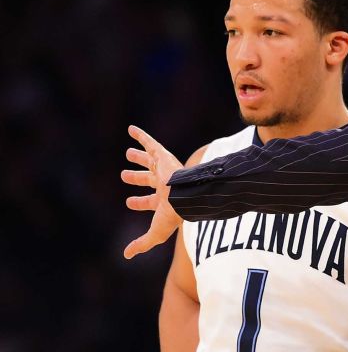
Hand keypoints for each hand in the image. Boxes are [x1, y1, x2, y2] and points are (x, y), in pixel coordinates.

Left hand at [121, 125, 183, 258]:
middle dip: (137, 178)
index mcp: (165, 200)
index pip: (150, 201)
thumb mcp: (156, 232)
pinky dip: (141, 136)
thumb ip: (143, 243)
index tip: (129, 202)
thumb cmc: (174, 214)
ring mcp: (164, 169)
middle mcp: (164, 183)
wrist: (186, 194)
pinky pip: (150, 142)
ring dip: (139, 157)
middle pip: (148, 179)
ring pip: (149, 161)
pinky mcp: (163, 156)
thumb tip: (126, 256)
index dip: (139, 202)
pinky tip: (130, 129)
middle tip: (125, 175)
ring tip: (128, 153)